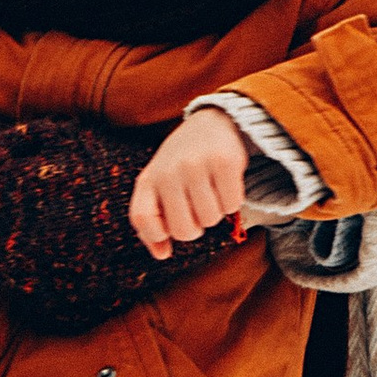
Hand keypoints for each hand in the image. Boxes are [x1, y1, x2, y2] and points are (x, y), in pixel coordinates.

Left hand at [128, 106, 246, 260]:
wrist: (211, 123)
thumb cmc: (181, 164)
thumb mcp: (158, 186)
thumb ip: (153, 221)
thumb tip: (162, 254)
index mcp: (148, 179)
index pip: (144, 221)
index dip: (159, 234)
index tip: (169, 226)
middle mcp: (169, 171)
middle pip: (184, 231)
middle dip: (195, 227)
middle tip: (197, 207)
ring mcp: (196, 165)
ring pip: (211, 220)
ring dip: (215, 212)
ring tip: (211, 190)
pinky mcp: (224, 161)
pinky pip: (232, 205)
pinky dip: (232, 201)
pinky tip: (225, 183)